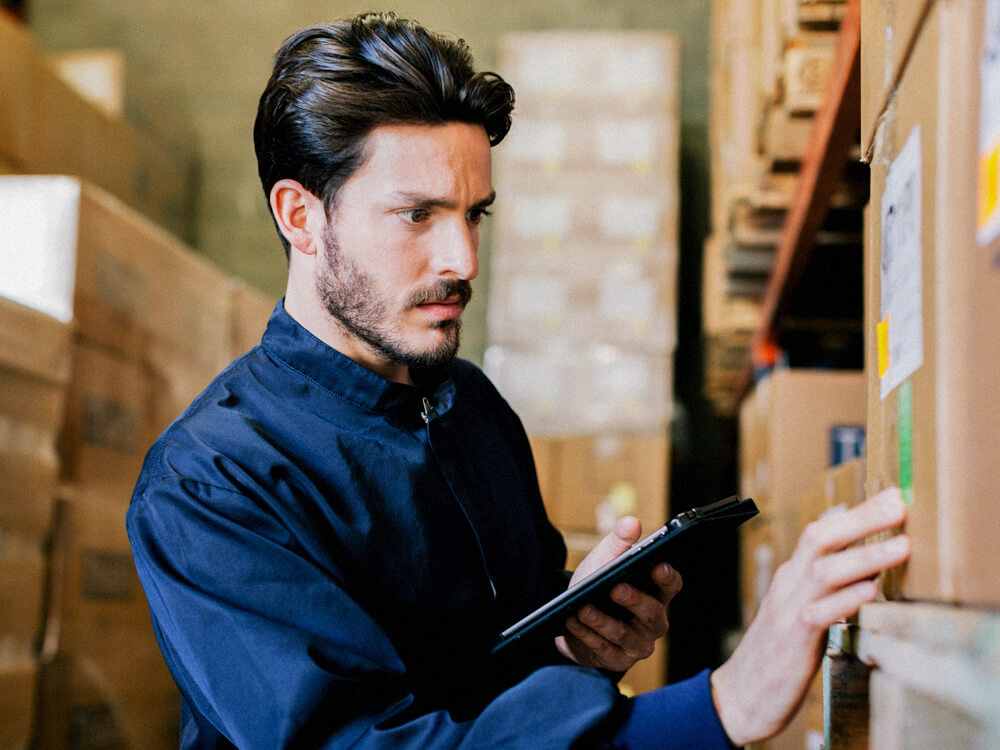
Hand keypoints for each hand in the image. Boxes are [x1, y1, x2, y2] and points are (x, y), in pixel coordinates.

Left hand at [555, 516, 682, 672]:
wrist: (573, 617)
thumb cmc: (598, 585)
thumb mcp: (605, 561)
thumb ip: (619, 542)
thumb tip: (632, 522)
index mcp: (657, 594)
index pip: (671, 585)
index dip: (667, 577)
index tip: (658, 565)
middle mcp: (653, 622)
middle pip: (651, 613)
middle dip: (633, 600)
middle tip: (616, 588)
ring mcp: (637, 645)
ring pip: (624, 635)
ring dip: (602, 621)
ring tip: (583, 608)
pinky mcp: (617, 661)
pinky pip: (603, 650)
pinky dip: (586, 635)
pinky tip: (572, 622)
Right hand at [710, 487, 910, 745]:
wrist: (741, 695)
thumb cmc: (778, 654)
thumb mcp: (802, 612)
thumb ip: (828, 589)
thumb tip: (869, 569)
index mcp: (791, 576)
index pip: (821, 533)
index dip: (856, 513)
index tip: (891, 497)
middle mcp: (789, 585)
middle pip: (821, 539)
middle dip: (860, 519)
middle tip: (897, 503)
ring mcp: (788, 610)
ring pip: (824, 571)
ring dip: (864, 556)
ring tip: (901, 546)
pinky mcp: (793, 640)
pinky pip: (818, 613)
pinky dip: (845, 600)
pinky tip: (871, 591)